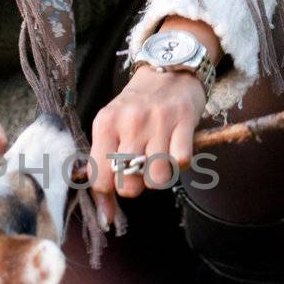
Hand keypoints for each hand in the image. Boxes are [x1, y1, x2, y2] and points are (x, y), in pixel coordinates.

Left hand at [88, 65, 207, 227]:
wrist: (168, 68)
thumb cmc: (137, 106)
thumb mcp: (111, 126)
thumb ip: (103, 164)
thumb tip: (104, 215)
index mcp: (105, 124)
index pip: (99, 177)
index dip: (106, 199)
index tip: (111, 206)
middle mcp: (129, 123)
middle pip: (128, 184)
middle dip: (135, 187)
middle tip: (139, 170)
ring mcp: (158, 122)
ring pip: (157, 179)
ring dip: (159, 178)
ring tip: (157, 161)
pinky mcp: (184, 121)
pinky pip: (182, 162)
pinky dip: (180, 164)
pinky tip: (175, 150)